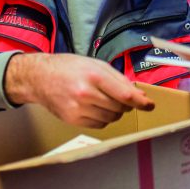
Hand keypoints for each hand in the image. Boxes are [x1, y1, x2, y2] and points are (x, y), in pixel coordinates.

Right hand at [3, 53, 153, 127]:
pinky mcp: (72, 119)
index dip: (141, 102)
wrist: (39, 77)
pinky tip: (95, 107)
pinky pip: (99, 124)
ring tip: (104, 100)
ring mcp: (78, 108)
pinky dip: (103, 118)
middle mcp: (85, 93)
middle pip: (120, 108)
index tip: (150, 105)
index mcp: (94, 75)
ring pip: (111, 118)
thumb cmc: (70, 67)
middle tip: (120, 97)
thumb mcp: (96, 64)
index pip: (125, 95)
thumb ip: (119, 79)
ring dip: (115, 112)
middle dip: (126, 104)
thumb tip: (139, 95)